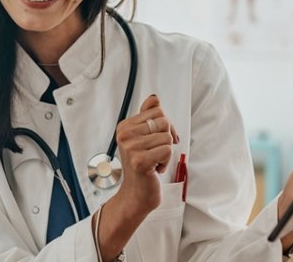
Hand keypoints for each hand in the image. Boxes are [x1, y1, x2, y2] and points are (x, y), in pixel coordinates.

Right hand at [111, 94, 178, 216]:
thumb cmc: (142, 166)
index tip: (157, 140)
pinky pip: (168, 150)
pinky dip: (166, 162)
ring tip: (154, 161)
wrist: (136, 194)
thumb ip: (148, 116)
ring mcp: (131, 148)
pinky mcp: (140, 161)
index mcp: (125, 126)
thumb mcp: (143, 138)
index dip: (165, 126)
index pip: (157, 111)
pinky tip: (154, 169)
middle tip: (155, 153)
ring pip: (167, 137)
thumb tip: (153, 98)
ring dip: (166, 152)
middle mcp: (124, 134)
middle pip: (164, 121)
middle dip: (166, 138)